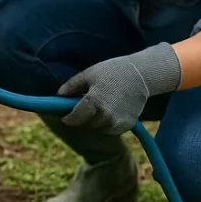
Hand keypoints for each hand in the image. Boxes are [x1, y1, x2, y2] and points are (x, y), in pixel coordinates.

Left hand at [59, 43, 180, 134]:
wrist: (143, 74)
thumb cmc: (113, 71)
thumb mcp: (89, 74)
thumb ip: (71, 86)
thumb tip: (58, 95)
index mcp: (93, 102)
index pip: (74, 118)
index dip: (68, 118)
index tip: (66, 116)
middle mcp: (105, 114)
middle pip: (85, 124)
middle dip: (83, 117)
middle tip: (86, 107)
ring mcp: (116, 121)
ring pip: (98, 128)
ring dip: (95, 121)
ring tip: (101, 106)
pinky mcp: (126, 125)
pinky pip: (110, 130)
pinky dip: (108, 124)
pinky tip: (111, 111)